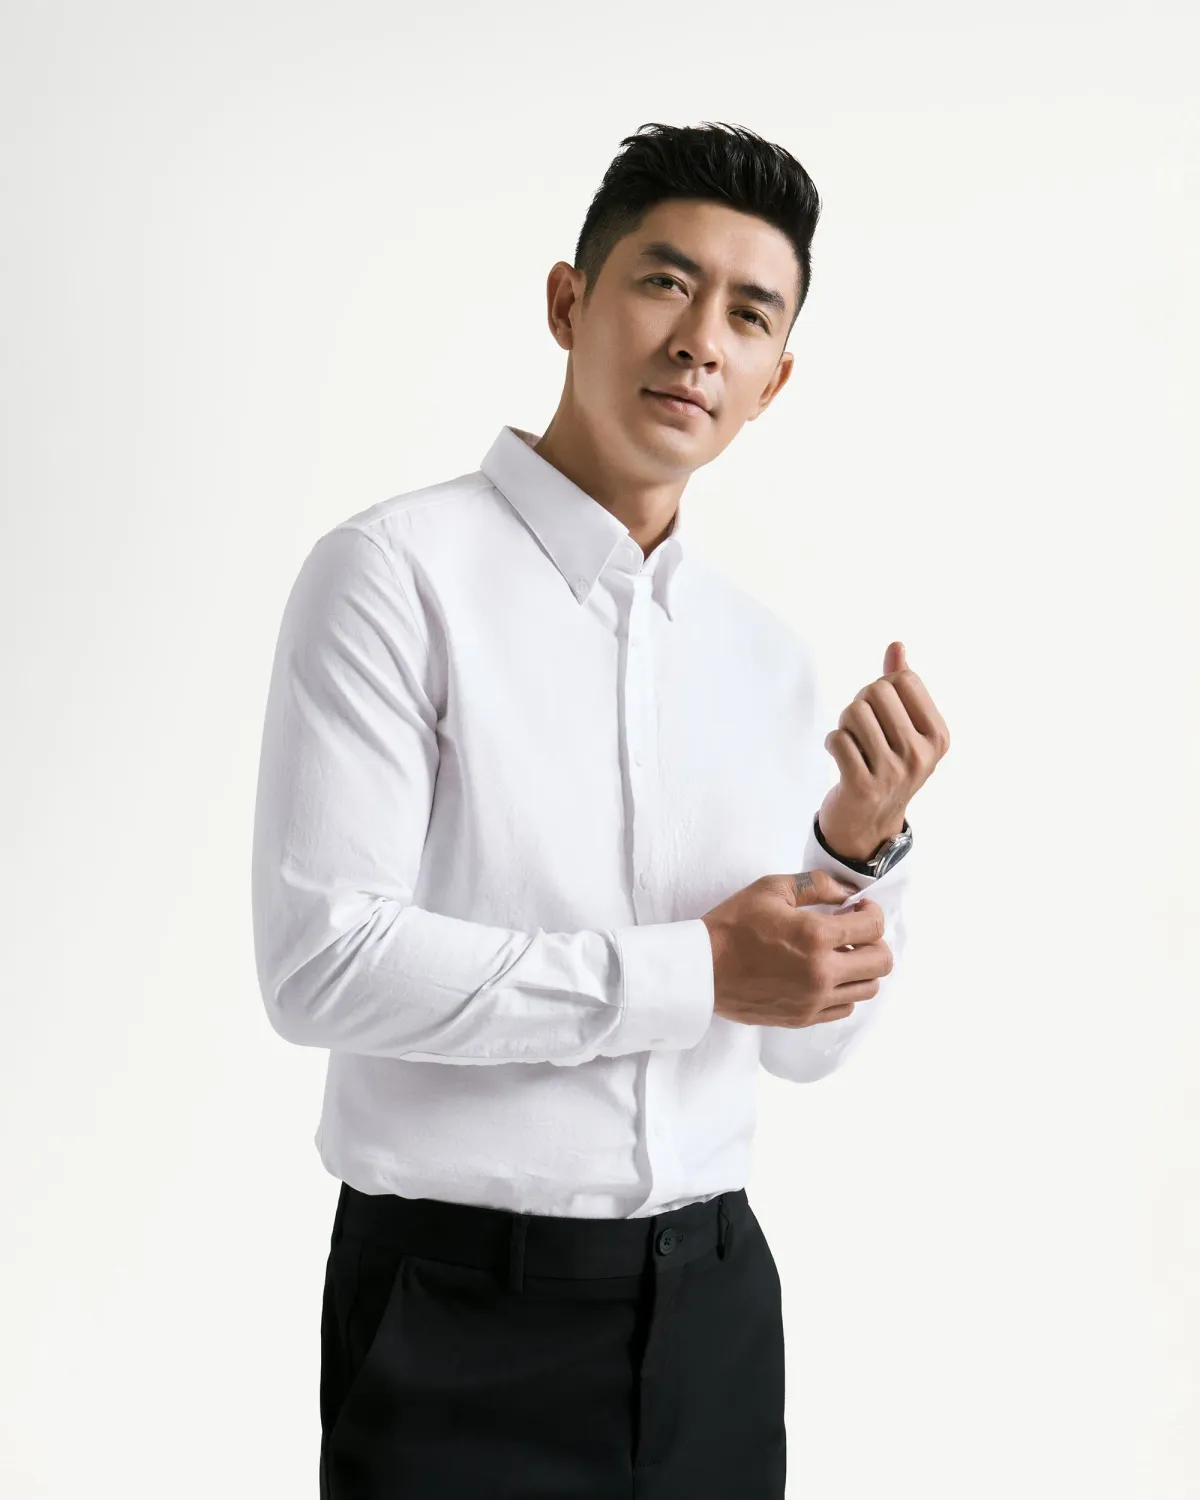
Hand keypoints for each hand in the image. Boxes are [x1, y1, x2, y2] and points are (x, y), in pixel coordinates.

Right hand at [701, 869, 891, 1028]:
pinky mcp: (803, 1017)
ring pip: (869, 988)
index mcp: (815, 936)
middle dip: (874, 941)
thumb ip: (816, 885)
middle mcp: (821, 972)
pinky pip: (845, 1008)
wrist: (701, 969)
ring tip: (840, 954)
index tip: (858, 908)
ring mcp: (814, 1000)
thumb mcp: (771, 889)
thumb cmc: (732, 925)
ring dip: (862, 967)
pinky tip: (826, 974)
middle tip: (854, 931)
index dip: (872, 912)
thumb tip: (848, 892)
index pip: (873, 927)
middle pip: (881, 962)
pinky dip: (844, 990)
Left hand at [818, 641, 949, 860]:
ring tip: (853, 745)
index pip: (902, 679)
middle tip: (862, 730)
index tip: (881, 714)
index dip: (882, 688)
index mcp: (938, 735)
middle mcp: (921, 754)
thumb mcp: (903, 727)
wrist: (869, 824)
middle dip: (860, 703)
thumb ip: (901, 685)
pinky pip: (837, 738)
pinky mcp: (863, 785)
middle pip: (876, 690)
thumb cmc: (886, 765)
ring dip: (845, 724)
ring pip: (853, 712)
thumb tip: (897, 646)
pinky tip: (840, 758)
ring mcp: (893, 772)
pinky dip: (832, 742)